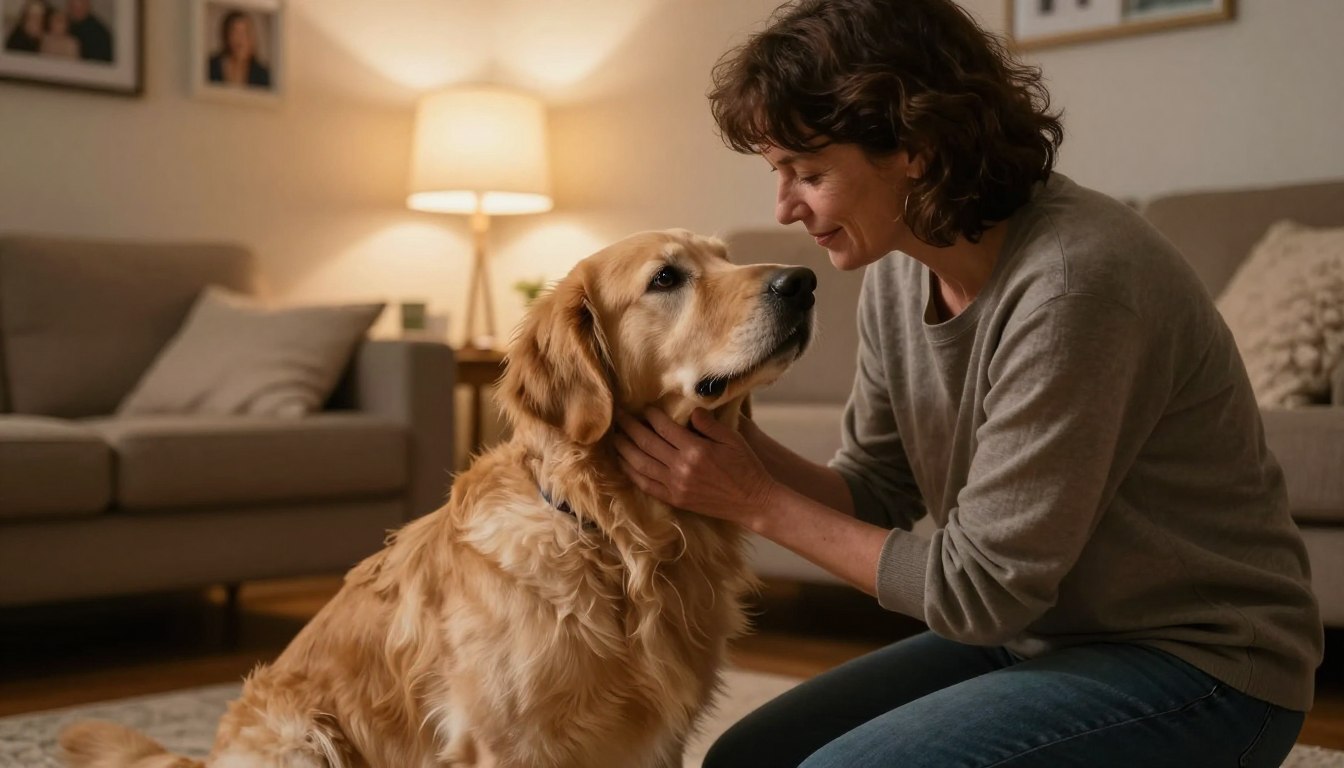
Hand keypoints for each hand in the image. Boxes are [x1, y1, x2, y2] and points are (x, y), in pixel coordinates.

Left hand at [614, 407, 777, 526]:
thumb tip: (691, 411)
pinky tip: (624, 463)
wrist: (752, 501)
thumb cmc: (746, 467)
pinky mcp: (675, 500)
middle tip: (619, 416)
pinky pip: (646, 485)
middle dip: (630, 428)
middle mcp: (681, 468)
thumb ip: (708, 423)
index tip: (643, 407)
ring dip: (624, 449)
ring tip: (615, 437)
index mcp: (695, 450)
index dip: (650, 416)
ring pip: (640, 464)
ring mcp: (675, 486)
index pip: (664, 428)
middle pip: (646, 444)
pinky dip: (632, 473)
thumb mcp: (732, 439)